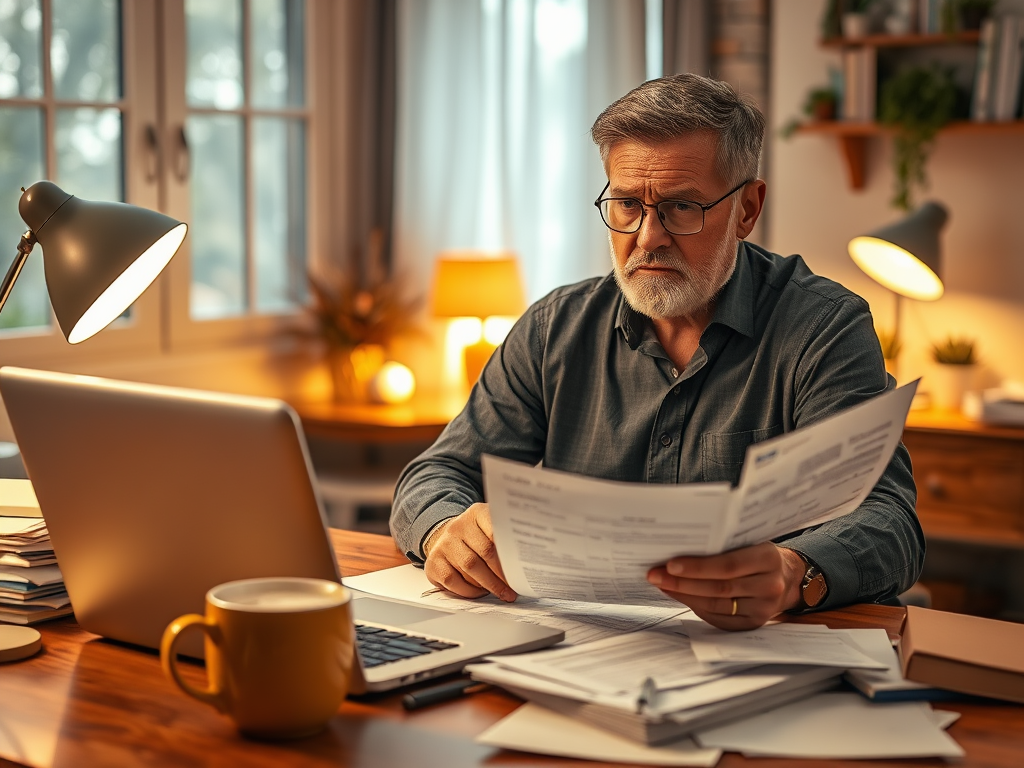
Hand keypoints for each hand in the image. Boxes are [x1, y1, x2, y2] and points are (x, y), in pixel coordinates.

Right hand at [423, 503, 516, 601]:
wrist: (445, 539)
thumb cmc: (475, 538)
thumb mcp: (490, 528)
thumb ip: (505, 539)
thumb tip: (527, 560)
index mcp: (476, 514)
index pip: (496, 531)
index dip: (510, 553)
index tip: (521, 569)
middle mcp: (458, 527)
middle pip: (485, 552)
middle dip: (502, 575)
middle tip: (513, 589)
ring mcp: (444, 545)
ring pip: (469, 568)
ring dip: (488, 584)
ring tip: (501, 592)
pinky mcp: (433, 563)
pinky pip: (453, 581)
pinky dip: (470, 591)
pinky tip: (480, 591)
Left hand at [646, 544, 805, 629]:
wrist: (788, 577)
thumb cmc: (760, 554)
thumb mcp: (750, 541)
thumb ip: (724, 544)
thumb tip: (680, 547)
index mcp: (769, 559)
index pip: (728, 565)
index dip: (697, 566)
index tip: (670, 564)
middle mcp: (769, 586)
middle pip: (719, 588)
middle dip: (682, 582)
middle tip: (656, 575)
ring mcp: (763, 609)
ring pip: (716, 605)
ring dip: (684, 595)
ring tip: (662, 584)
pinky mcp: (753, 624)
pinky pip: (718, 618)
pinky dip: (694, 606)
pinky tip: (678, 595)